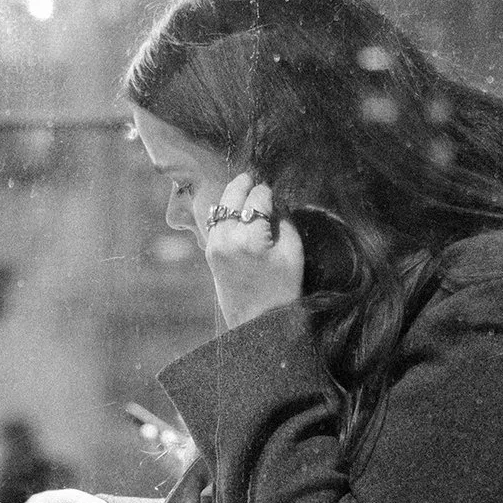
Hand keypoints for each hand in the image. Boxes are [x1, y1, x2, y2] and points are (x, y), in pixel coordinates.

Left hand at [203, 173, 303, 328]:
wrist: (257, 322)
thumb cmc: (282, 289)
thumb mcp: (293, 252)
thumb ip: (283, 219)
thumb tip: (271, 201)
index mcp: (251, 239)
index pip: (258, 197)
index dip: (268, 192)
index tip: (273, 195)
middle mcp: (228, 238)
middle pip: (233, 194)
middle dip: (245, 185)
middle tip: (254, 180)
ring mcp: (215, 245)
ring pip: (221, 206)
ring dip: (233, 198)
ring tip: (246, 196)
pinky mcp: (210, 252)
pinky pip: (215, 221)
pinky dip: (225, 214)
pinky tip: (236, 215)